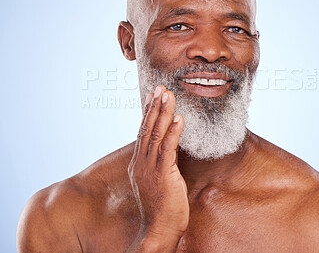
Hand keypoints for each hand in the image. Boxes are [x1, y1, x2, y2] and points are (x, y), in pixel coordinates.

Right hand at [128, 85, 188, 246]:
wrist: (157, 230)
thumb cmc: (160, 208)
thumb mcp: (155, 181)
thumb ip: (158, 163)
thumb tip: (166, 149)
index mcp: (139, 163)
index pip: (142, 132)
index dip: (148, 113)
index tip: (152, 96)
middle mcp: (141, 163)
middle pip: (147, 128)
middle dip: (154, 106)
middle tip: (160, 88)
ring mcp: (150, 168)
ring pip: (155, 134)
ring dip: (163, 113)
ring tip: (167, 94)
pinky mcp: (162, 175)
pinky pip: (167, 149)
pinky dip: (173, 132)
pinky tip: (179, 118)